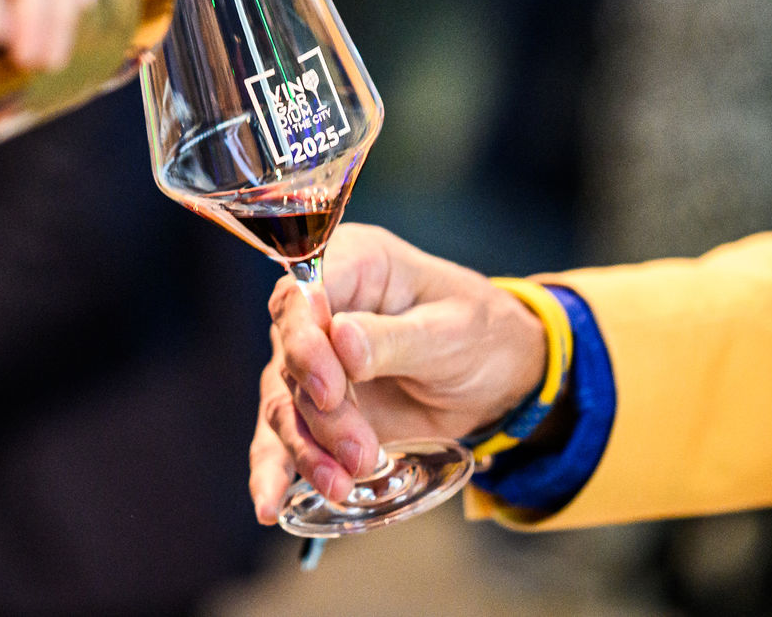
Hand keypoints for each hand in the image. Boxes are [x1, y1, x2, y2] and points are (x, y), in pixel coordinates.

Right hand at [250, 223, 546, 523]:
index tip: (331, 390)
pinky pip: (284, 438)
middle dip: (321, 414)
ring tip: (342, 485)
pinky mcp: (318, 410)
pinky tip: (270, 506)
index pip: (301, 296)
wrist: (501, 379)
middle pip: (291, 359)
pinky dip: (275, 472)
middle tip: (360, 452)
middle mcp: (322, 311)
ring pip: (285, 405)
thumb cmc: (482, 334)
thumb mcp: (454, 331)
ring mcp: (316, 362)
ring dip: (308, 450)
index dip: (305, 343)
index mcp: (354, 265)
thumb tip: (340, 340)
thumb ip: (397, 338)